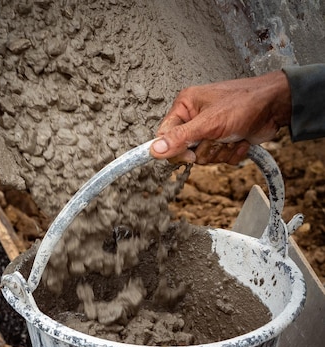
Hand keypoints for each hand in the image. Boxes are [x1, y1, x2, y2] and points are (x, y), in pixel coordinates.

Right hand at [150, 70, 291, 164]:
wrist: (275, 106)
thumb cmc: (244, 104)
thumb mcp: (209, 123)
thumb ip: (180, 138)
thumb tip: (153, 150)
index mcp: (185, 107)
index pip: (165, 136)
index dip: (176, 150)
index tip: (190, 154)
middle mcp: (195, 118)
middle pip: (186, 152)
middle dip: (206, 150)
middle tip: (219, 137)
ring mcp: (210, 131)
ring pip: (204, 158)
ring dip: (221, 151)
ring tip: (233, 136)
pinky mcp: (223, 141)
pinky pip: (220, 159)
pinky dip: (232, 153)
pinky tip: (241, 140)